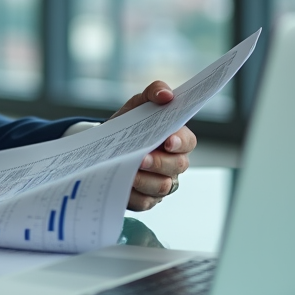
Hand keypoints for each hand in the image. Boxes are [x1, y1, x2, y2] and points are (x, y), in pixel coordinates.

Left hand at [107, 80, 196, 210]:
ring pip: (162, 187)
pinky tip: (124, 186)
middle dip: (160, 162)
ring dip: (146, 180)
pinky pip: (145, 202)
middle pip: (177, 166)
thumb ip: (154, 92)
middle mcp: (173, 163)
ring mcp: (162, 183)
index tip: (168, 140)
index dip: (180, 142)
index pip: (188, 142)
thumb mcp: (138, 104)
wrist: (105, 146)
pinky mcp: (147, 199)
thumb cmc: (129, 124)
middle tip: (142, 158)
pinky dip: (134, 194)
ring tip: (130, 172)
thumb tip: (167, 95)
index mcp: (176, 139)